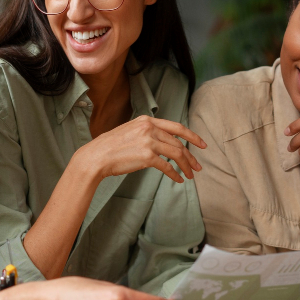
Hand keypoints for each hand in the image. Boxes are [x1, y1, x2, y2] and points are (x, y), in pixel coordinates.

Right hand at [76, 115, 206, 184]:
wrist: (96, 156)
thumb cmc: (110, 147)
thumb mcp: (130, 131)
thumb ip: (146, 132)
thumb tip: (163, 142)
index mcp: (147, 120)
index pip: (176, 127)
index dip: (192, 136)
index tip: (202, 144)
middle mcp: (150, 128)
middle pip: (178, 143)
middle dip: (191, 156)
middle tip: (198, 166)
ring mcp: (149, 141)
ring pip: (176, 154)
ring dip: (186, 166)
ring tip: (191, 175)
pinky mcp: (147, 156)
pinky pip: (167, 167)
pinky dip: (175, 174)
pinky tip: (179, 179)